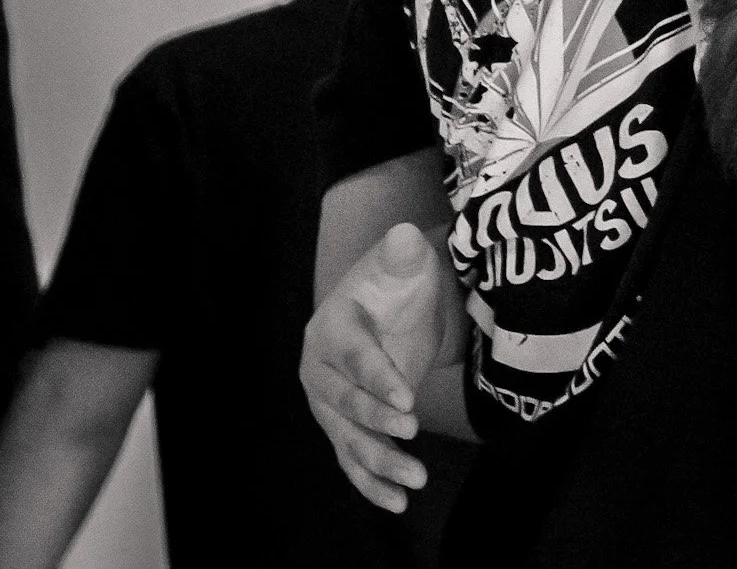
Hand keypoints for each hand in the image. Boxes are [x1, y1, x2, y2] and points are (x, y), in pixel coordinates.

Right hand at [300, 223, 448, 511]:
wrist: (396, 308)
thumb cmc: (399, 283)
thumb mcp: (405, 263)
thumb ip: (402, 254)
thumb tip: (404, 236)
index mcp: (331, 329)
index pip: (352, 356)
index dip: (377, 377)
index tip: (406, 399)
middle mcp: (320, 371)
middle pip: (345, 402)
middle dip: (376, 421)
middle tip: (412, 430)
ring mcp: (330, 404)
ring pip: (348, 438)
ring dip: (378, 462)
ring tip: (416, 480)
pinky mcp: (346, 427)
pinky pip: (352, 459)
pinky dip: (371, 483)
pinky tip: (398, 501)